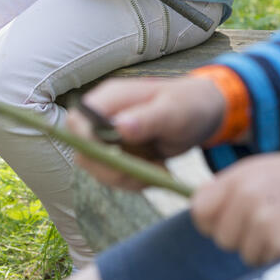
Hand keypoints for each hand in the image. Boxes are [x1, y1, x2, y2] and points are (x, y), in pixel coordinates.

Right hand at [67, 75, 225, 189]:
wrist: (202, 114)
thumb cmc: (189, 104)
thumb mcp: (174, 111)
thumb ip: (148, 118)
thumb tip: (119, 127)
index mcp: (112, 98)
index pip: (78, 120)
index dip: (85, 141)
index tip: (114, 157)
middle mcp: (104, 117)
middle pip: (84, 151)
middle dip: (112, 169)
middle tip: (147, 172)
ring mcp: (109, 137)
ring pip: (98, 169)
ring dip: (127, 178)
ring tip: (159, 171)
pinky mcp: (119, 154)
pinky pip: (114, 176)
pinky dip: (134, 181)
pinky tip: (158, 172)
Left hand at [191, 151, 279, 265]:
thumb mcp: (271, 171)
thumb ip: (237, 189)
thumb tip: (204, 214)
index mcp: (242, 174)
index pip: (200, 210)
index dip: (214, 222)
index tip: (233, 223)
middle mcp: (246, 194)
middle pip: (222, 238)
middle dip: (244, 239)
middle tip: (276, 224)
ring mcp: (260, 218)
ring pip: (244, 254)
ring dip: (265, 250)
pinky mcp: (277, 242)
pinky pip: (265, 264)